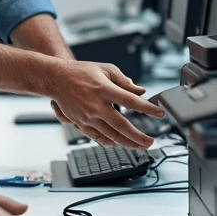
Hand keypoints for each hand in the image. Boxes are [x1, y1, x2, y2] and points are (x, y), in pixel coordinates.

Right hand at [46, 60, 164, 148]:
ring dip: (128, 143)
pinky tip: (119, 144)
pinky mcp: (81, 124)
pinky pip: (98, 138)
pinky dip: (110, 143)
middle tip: (151, 142)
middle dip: (139, 137)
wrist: (56, 79)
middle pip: (123, 126)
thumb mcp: (105, 69)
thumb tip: (140, 91)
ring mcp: (88, 117)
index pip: (131, 101)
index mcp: (104, 89)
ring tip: (140, 146)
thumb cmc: (81, 72)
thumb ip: (124, 81)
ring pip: (112, 136)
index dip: (148, 109)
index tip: (160, 113)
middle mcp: (96, 106)